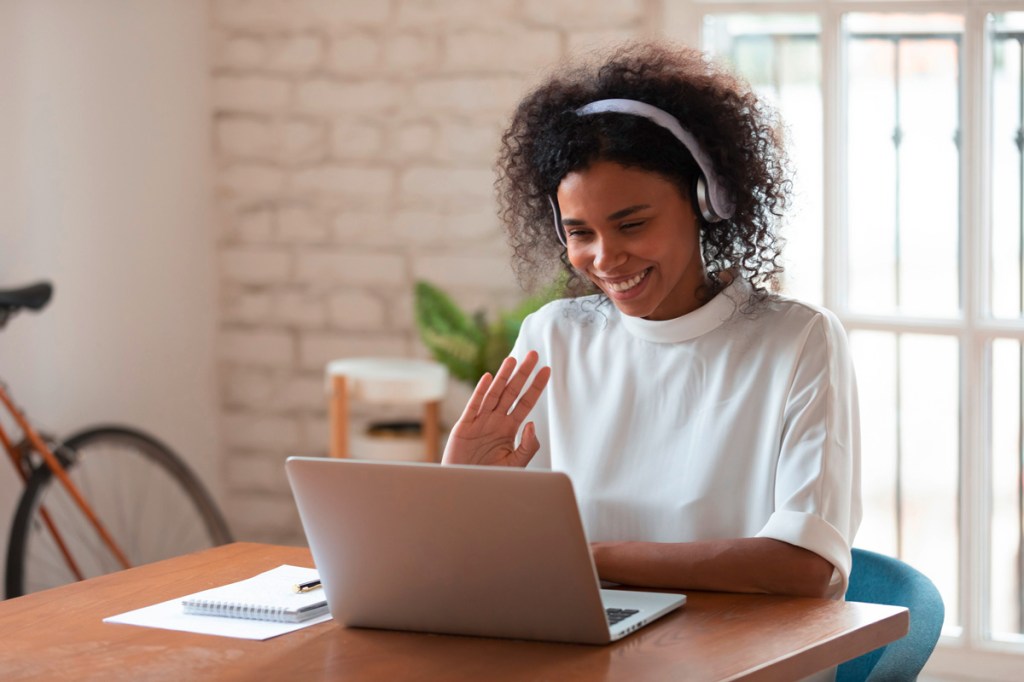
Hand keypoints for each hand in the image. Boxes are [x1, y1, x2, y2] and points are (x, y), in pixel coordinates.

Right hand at [441, 350, 550, 466]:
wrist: (468, 488)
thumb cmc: (491, 476)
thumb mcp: (516, 463)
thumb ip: (528, 445)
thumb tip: (532, 423)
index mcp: (509, 428)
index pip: (525, 402)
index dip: (536, 386)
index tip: (546, 370)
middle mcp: (496, 420)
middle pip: (511, 392)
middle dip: (522, 374)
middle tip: (533, 355)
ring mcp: (480, 421)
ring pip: (494, 394)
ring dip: (503, 376)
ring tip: (513, 360)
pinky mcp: (465, 426)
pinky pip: (474, 406)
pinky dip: (480, 392)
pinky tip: (488, 378)